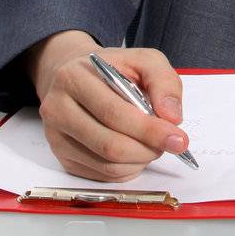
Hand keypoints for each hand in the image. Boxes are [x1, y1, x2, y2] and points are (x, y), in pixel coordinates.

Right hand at [23, 30, 188, 181]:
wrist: (78, 77)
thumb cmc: (114, 69)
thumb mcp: (143, 60)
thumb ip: (163, 81)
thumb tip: (172, 117)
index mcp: (74, 78)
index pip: (113, 112)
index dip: (149, 129)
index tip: (177, 137)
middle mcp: (57, 109)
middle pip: (109, 144)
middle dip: (148, 148)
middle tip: (171, 144)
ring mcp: (57, 138)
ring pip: (106, 164)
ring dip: (140, 160)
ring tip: (153, 144)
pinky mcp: (62, 158)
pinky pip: (101, 175)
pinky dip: (127, 169)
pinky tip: (136, 152)